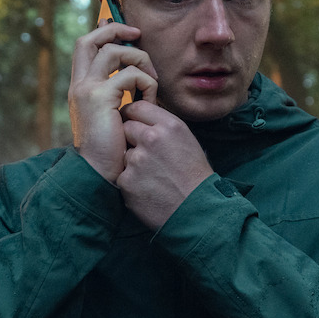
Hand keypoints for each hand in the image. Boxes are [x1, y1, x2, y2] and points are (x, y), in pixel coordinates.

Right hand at [68, 22, 157, 182]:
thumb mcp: (112, 116)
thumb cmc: (111, 150)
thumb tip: (134, 76)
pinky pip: (130, 75)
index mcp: (80, 88)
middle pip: (90, 40)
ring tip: (151, 81)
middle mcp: (79, 85)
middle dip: (115, 29)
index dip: (103, 31)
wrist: (98, 173)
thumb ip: (117, 95)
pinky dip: (147, 83)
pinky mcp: (100, 97)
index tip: (125, 30)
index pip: (86, 47)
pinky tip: (150, 102)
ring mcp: (87, 89)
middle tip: (137, 34)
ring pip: (114, 51)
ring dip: (139, 60)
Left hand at [118, 101, 213, 229]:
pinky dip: (131, 182)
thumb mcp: (187, 141)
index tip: (134, 123)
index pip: (137, 107)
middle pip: (125, 128)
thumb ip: (164, 126)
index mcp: (169, 125)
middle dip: (131, 139)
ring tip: (152, 176)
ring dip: (132, 162)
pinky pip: (122, 175)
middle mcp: (151, 138)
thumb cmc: (194, 176)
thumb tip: (142, 118)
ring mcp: (137, 160)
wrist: (197, 210)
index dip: (133, 116)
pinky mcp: (126, 181)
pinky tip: (148, 189)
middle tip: (146, 155)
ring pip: (123, 153)